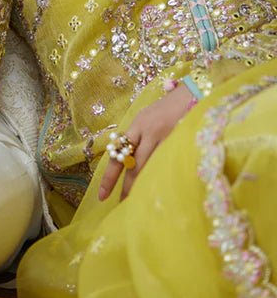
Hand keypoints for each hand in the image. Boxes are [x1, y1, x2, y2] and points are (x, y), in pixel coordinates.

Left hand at [98, 82, 194, 200]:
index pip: (118, 155)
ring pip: (151, 169)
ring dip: (144, 187)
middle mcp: (149, 132)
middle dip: (126, 188)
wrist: (195, 92)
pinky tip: (162, 190)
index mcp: (138, 125)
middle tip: (121, 206)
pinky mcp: (183, 143)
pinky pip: (169, 165)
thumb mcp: (148, 117)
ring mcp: (168, 139)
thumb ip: (138, 137)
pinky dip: (163, 178)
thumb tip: (128, 161)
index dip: (109, 177)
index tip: (102, 195)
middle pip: (134, 166)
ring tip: (141, 204)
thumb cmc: (170, 106)